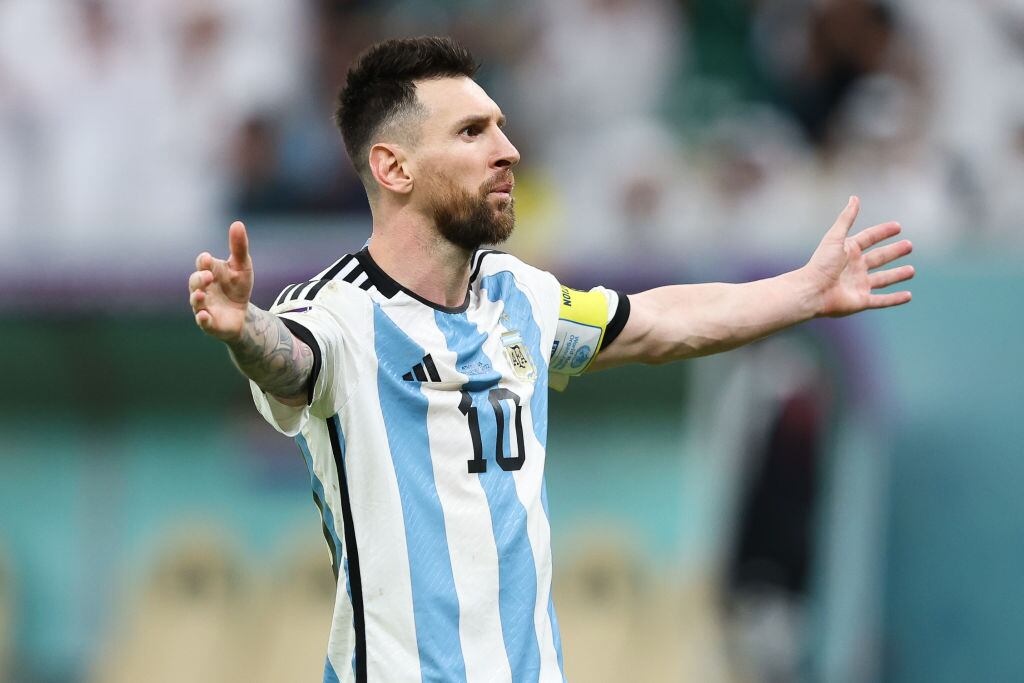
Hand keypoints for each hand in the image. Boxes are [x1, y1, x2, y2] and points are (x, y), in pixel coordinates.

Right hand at [188, 221, 253, 340]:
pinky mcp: (209, 322)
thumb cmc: (238, 287)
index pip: (202, 263)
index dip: (204, 261)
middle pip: (195, 282)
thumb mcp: (242, 266)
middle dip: (199, 279)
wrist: (242, 314)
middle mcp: (202, 288)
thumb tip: (237, 223)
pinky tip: (204, 316)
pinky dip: (202, 318)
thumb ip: (239, 247)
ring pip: (195, 301)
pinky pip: (202, 321)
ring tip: (202, 294)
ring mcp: (204, 305)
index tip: (208, 259)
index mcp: (209, 272)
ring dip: (197, 297)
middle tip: (208, 276)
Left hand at [805, 196, 914, 317]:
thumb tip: (854, 197)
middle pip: (879, 258)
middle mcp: (854, 268)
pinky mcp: (861, 301)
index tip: (898, 226)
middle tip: (909, 245)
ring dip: (897, 275)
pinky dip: (895, 299)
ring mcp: (859, 285)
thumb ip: (846, 219)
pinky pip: (882, 301)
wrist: (811, 291)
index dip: (882, 232)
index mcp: (848, 252)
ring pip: (883, 279)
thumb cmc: (821, 264)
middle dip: (894, 252)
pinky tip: (908, 296)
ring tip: (912, 270)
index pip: (869, 238)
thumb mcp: (835, 238)